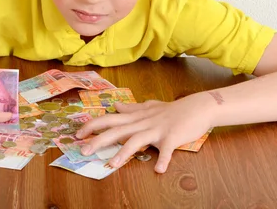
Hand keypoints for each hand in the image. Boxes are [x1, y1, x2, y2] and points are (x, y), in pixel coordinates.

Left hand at [75, 92, 215, 172]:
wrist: (198, 107)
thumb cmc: (173, 109)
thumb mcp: (150, 107)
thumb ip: (132, 109)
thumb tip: (116, 107)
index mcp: (137, 117)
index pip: (110, 119)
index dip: (93, 126)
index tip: (78, 133)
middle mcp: (143, 122)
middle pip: (117, 130)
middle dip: (99, 140)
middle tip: (83, 150)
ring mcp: (157, 129)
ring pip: (137, 140)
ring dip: (124, 152)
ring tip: (112, 165)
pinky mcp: (172, 137)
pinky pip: (166, 149)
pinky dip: (163, 159)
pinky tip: (158, 169)